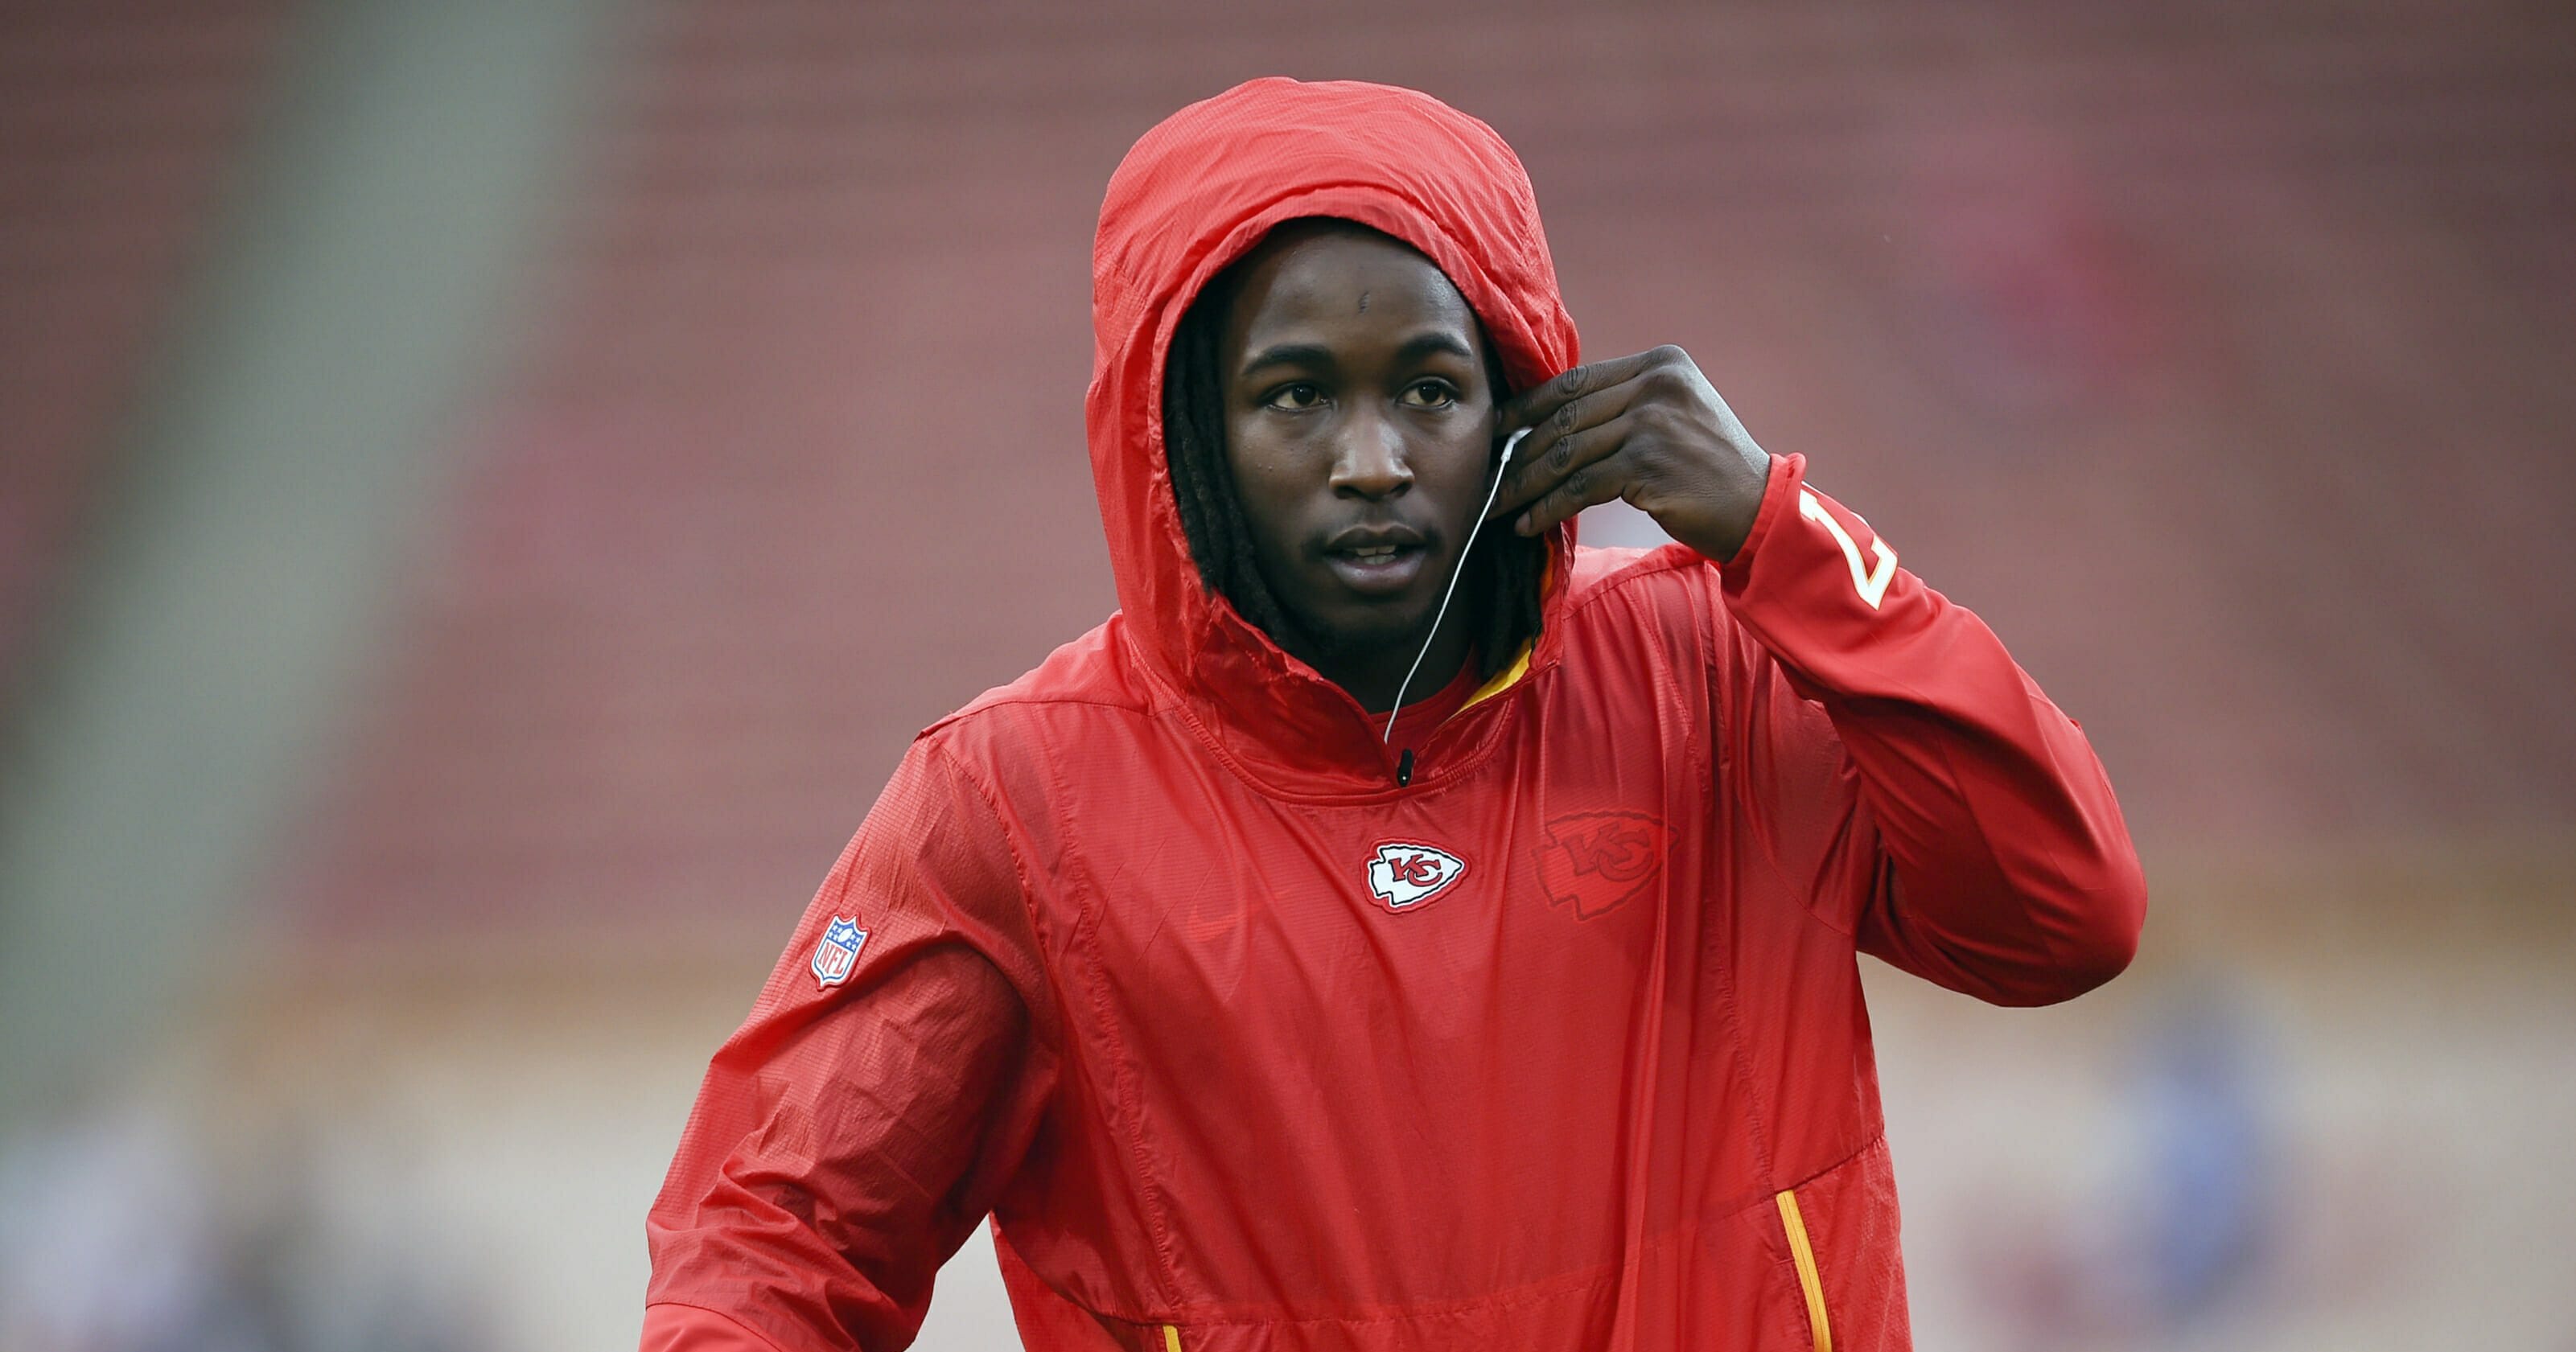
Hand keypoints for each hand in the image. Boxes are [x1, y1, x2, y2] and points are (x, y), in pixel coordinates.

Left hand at [1490, 345, 1773, 562]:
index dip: (1529, 404)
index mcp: (1660, 363)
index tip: (1498, 426)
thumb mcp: (1676, 413)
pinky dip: (1549, 507)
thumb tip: (1554, 417)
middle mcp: (1656, 385)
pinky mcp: (1647, 464)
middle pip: (1567, 416)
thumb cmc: (1710, 467)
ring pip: (1567, 452)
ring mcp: (1652, 423)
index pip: (1577, 380)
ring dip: (1527, 483)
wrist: (1757, 507)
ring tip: (1500, 505)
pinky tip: (1530, 523)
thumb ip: (1628, 402)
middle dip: (1521, 450)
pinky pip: (1581, 486)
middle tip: (1490, 474)